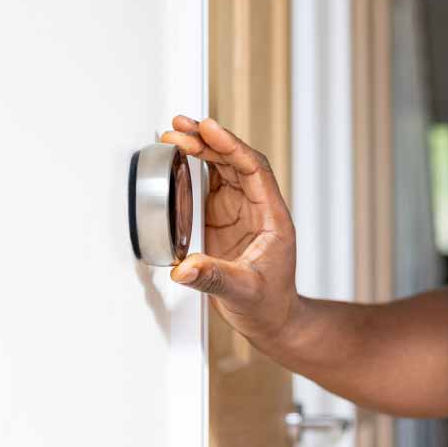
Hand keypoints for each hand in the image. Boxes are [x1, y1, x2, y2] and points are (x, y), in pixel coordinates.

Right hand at [159, 115, 298, 342]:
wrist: (271, 319)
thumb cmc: (268, 305)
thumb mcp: (243, 291)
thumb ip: (213, 277)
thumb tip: (184, 269)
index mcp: (272, 217)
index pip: (254, 169)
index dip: (231, 146)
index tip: (209, 130)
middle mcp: (258, 208)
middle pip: (236, 162)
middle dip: (209, 141)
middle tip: (181, 127)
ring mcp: (240, 211)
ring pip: (224, 168)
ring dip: (201, 149)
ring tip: (175, 132)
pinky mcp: (224, 219)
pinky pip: (211, 184)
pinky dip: (195, 168)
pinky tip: (179, 156)